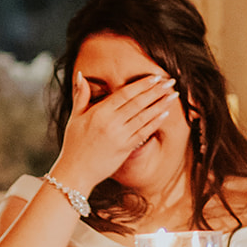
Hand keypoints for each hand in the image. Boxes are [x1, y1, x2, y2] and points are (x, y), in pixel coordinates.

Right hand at [50, 70, 177, 191]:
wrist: (76, 171)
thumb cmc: (74, 144)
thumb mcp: (75, 117)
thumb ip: (81, 95)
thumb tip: (81, 75)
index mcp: (99, 112)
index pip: (125, 94)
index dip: (142, 85)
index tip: (155, 77)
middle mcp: (112, 123)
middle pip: (138, 103)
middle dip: (156, 91)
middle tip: (170, 81)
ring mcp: (120, 136)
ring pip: (144, 117)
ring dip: (160, 105)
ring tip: (173, 95)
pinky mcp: (126, 148)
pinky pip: (144, 132)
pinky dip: (155, 122)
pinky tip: (165, 114)